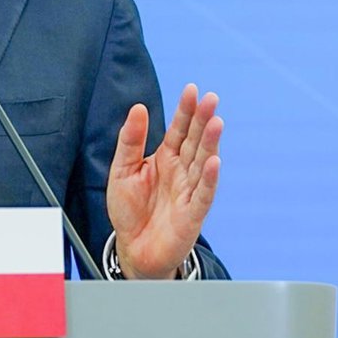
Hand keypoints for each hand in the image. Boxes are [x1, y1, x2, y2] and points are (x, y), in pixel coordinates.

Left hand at [105, 84, 222, 278]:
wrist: (132, 247)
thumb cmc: (129, 209)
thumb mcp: (122, 169)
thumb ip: (130, 140)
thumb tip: (138, 108)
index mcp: (165, 158)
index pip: (179, 130)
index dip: (185, 111)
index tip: (192, 90)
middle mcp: (181, 171)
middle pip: (195, 142)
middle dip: (202, 120)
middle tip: (210, 99)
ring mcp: (189, 191)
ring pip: (202, 163)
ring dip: (210, 143)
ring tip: (216, 122)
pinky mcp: (192, 214)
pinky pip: (203, 194)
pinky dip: (208, 179)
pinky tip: (214, 162)